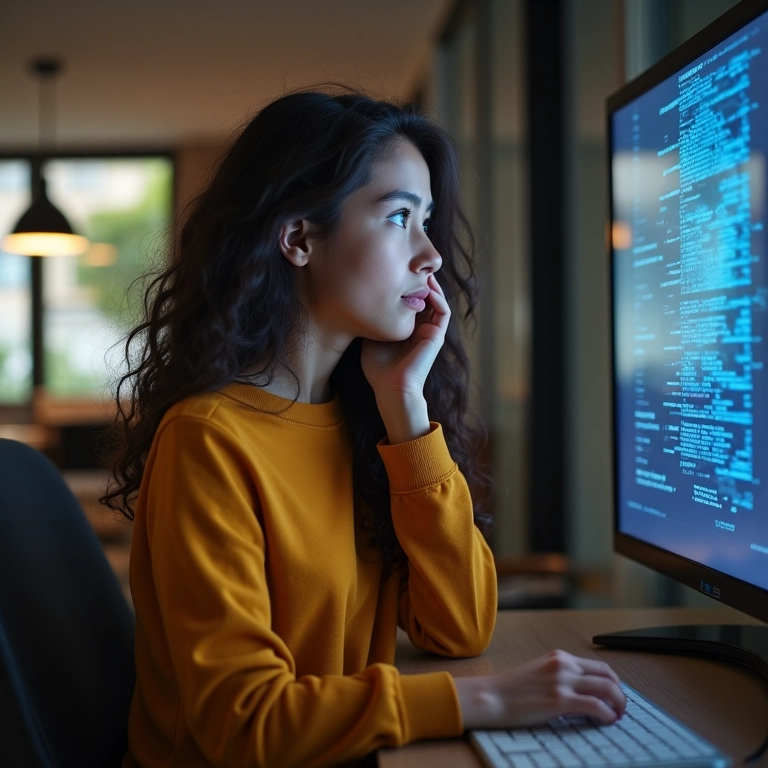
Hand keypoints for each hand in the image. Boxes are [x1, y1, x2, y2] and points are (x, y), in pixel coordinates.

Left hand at [360, 274, 450, 442]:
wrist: (391, 388)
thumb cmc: (379, 368)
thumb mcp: (372, 335)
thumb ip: (372, 319)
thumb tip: (360, 299)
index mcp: (408, 327)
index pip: (411, 299)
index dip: (406, 284)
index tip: (395, 269)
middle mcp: (421, 327)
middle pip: (426, 295)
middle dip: (419, 279)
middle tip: (411, 263)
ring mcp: (431, 330)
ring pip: (437, 300)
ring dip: (432, 284)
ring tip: (422, 271)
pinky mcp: (437, 336)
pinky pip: (443, 311)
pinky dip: (438, 298)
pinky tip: (427, 288)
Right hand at [454, 650, 625, 729]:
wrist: (491, 697)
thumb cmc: (511, 690)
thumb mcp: (539, 673)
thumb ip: (560, 676)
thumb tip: (583, 692)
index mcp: (559, 657)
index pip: (599, 666)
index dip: (614, 683)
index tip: (616, 696)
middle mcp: (563, 665)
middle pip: (608, 675)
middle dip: (621, 693)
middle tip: (621, 708)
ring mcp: (561, 681)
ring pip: (606, 688)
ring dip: (618, 704)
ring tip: (618, 716)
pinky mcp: (559, 700)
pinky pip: (595, 706)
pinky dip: (607, 714)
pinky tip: (607, 721)